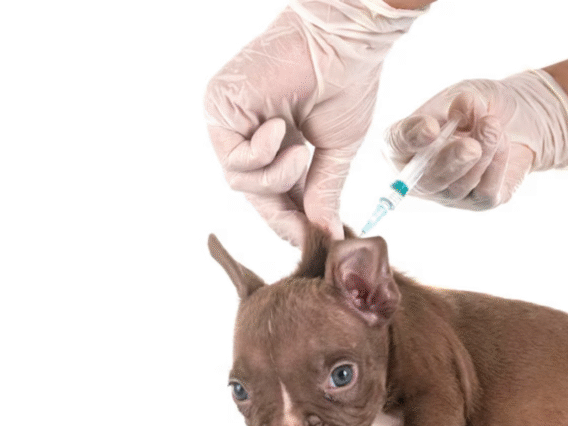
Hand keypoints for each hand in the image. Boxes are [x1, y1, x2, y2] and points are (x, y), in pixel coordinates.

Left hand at [205, 0, 425, 244]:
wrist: (347, 42)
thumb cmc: (348, 83)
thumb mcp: (336, 150)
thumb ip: (323, 191)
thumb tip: (327, 234)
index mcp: (274, 137)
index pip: (272, 190)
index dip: (292, 218)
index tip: (317, 240)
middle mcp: (245, 128)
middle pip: (252, 190)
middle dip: (283, 211)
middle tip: (312, 227)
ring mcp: (229, 117)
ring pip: (240, 182)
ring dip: (277, 177)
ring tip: (301, 152)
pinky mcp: (219, 105)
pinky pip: (236, 160)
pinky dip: (263, 154)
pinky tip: (281, 128)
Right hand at [384, 70, 567, 209]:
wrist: (516, 117)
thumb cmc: (478, 105)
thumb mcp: (470, 93)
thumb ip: (463, 102)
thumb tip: (464, 105)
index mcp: (406, 143)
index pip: (397, 144)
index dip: (411, 138)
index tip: (430, 128)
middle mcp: (421, 174)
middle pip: (426, 179)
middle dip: (449, 161)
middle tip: (471, 146)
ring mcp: (448, 193)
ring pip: (457, 187)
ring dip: (480, 154)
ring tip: (492, 124)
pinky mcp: (478, 202)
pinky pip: (484, 193)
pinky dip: (496, 164)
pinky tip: (502, 142)